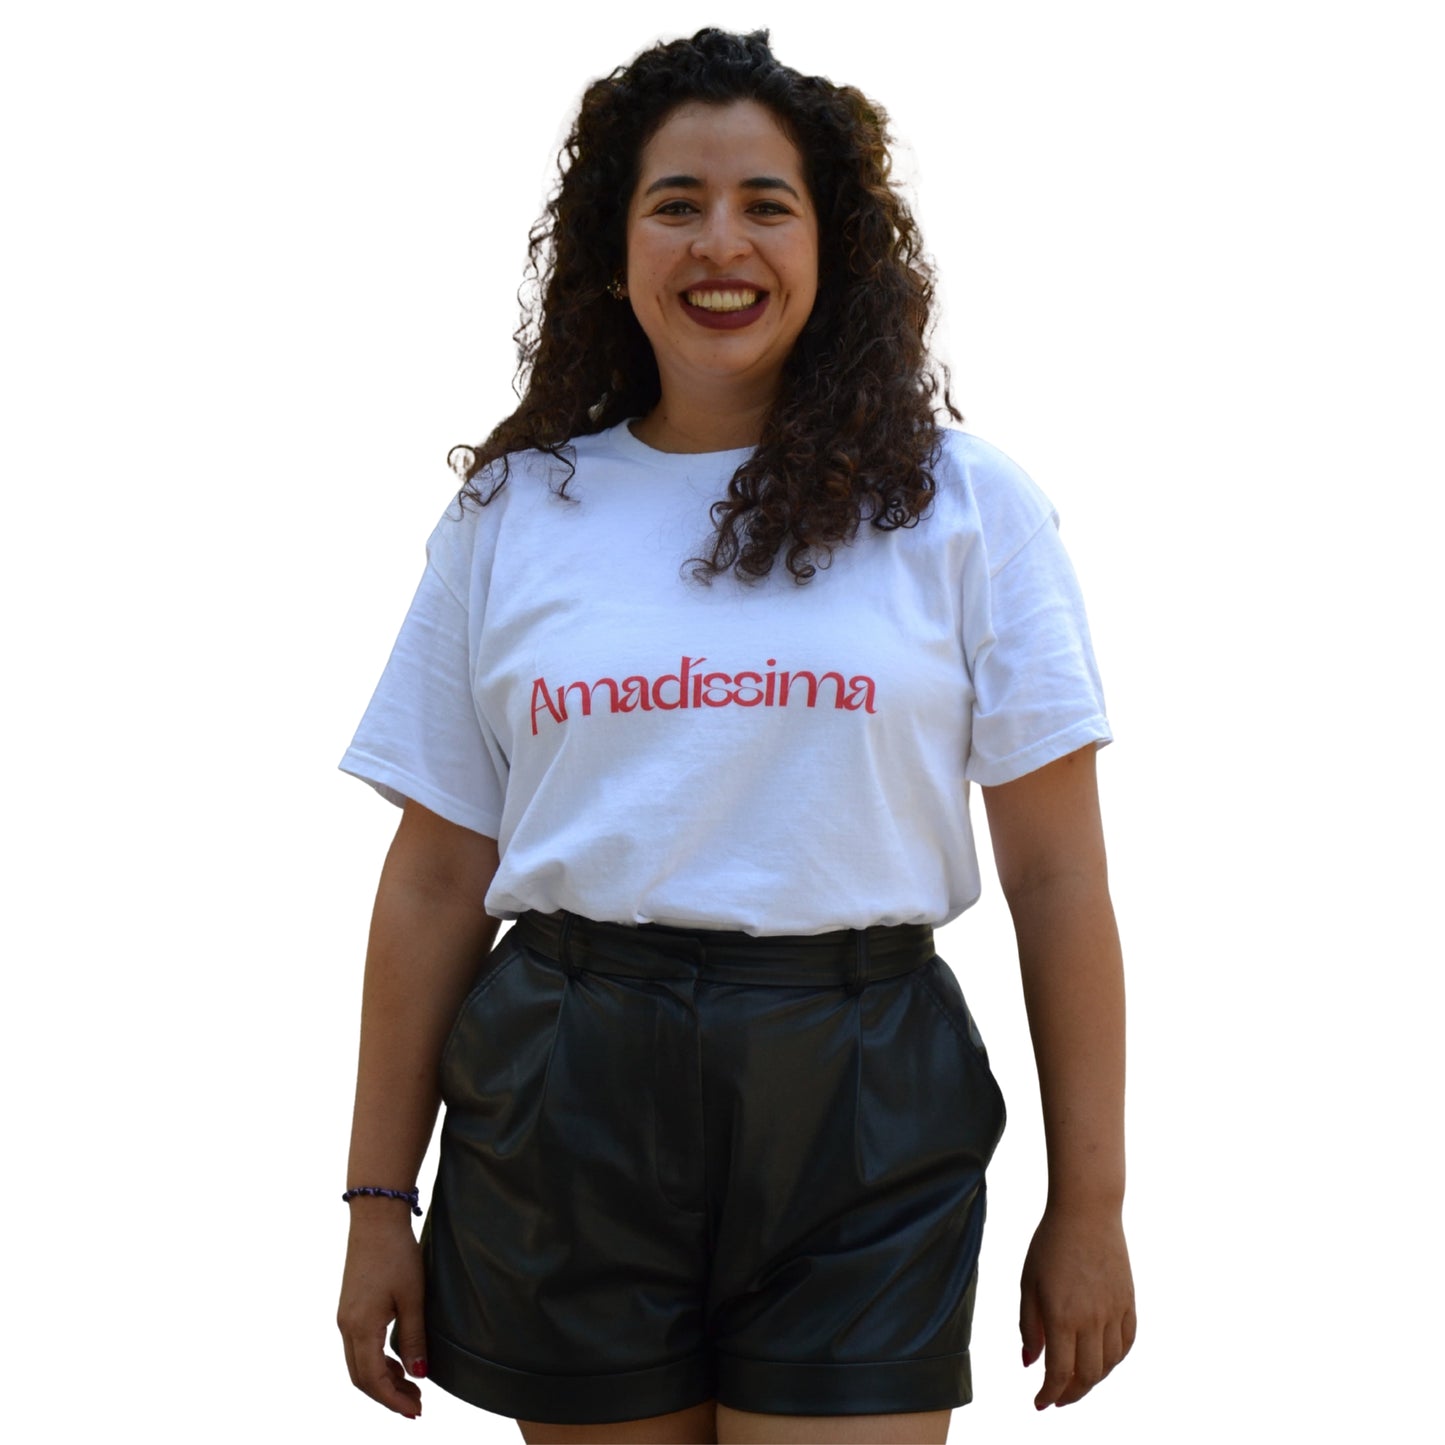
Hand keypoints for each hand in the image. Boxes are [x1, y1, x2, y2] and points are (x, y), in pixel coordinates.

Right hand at [337, 1211, 428, 1417]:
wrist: (375, 1220)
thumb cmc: (397, 1255)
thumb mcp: (412, 1297)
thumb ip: (414, 1337)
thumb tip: (420, 1375)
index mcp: (361, 1327)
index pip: (374, 1380)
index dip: (394, 1400)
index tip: (417, 1411)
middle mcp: (346, 1327)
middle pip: (362, 1379)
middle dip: (388, 1396)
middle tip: (417, 1405)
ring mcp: (344, 1318)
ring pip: (358, 1365)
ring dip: (382, 1381)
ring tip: (412, 1388)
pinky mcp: (349, 1309)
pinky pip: (358, 1349)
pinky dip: (376, 1364)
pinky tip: (398, 1364)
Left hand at [1019, 1201, 1135, 1408]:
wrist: (1087, 1211)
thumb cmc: (1050, 1244)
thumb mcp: (1028, 1283)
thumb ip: (1029, 1326)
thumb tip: (1030, 1364)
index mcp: (1062, 1315)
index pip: (1059, 1372)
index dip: (1049, 1394)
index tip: (1039, 1404)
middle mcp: (1092, 1319)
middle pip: (1088, 1376)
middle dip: (1071, 1394)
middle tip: (1056, 1398)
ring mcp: (1114, 1311)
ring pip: (1109, 1364)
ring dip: (1093, 1380)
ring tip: (1075, 1381)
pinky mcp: (1129, 1302)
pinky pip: (1127, 1343)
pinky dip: (1115, 1360)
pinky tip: (1101, 1361)